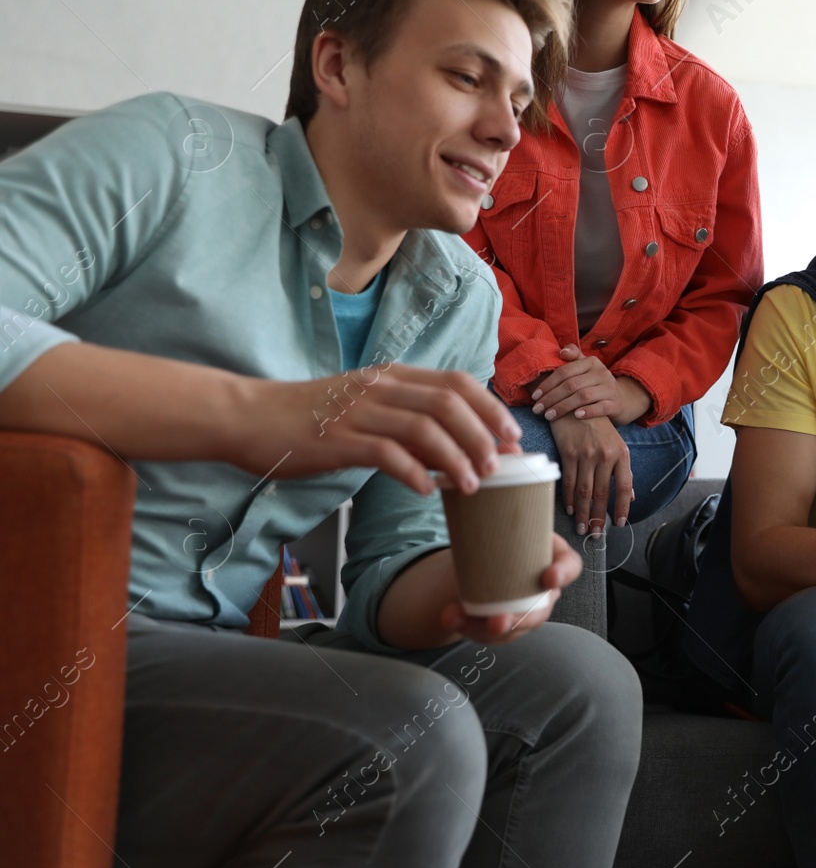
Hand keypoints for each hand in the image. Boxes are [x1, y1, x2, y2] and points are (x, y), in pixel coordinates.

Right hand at [236, 365, 520, 496]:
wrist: (250, 417)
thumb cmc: (311, 417)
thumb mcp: (367, 408)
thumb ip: (407, 420)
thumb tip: (454, 447)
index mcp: (393, 376)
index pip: (457, 382)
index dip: (491, 408)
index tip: (513, 436)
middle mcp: (381, 387)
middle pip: (449, 402)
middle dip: (483, 435)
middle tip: (500, 466)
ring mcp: (359, 410)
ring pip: (425, 427)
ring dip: (455, 458)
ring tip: (471, 485)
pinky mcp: (338, 438)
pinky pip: (387, 453)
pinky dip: (414, 472)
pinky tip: (427, 491)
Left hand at [438, 533, 581, 642]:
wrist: (482, 555)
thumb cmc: (502, 535)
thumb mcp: (505, 523)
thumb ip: (498, 519)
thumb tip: (472, 508)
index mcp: (553, 558)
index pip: (570, 566)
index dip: (563, 573)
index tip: (549, 578)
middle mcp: (544, 590)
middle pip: (540, 611)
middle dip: (520, 618)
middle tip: (499, 620)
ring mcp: (525, 611)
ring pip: (512, 628)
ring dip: (486, 629)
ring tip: (460, 619)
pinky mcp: (504, 625)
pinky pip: (488, 633)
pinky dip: (466, 625)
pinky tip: (451, 617)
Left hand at [531, 346, 650, 424]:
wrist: (621, 399)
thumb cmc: (595, 384)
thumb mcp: (586, 368)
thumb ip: (574, 357)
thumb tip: (561, 351)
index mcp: (591, 362)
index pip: (564, 371)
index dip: (548, 384)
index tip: (535, 396)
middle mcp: (602, 373)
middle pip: (571, 385)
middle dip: (551, 398)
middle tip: (537, 410)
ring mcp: (610, 389)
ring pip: (583, 396)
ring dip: (563, 407)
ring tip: (549, 416)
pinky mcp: (616, 404)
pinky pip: (601, 407)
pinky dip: (588, 411)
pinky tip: (576, 416)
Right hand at [550, 412, 633, 532]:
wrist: (576, 405)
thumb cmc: (598, 429)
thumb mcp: (617, 446)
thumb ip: (623, 472)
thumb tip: (631, 498)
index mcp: (622, 454)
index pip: (625, 487)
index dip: (621, 508)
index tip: (618, 524)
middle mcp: (606, 455)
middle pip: (602, 493)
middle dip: (598, 518)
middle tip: (595, 535)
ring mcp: (587, 454)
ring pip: (585, 491)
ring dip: (582, 513)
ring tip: (581, 528)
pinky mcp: (569, 453)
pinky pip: (569, 481)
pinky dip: (569, 498)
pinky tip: (570, 509)